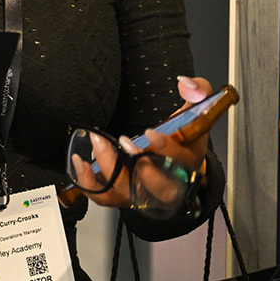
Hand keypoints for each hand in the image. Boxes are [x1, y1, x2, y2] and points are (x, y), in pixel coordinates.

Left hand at [76, 75, 214, 210]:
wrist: (175, 165)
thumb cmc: (184, 139)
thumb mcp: (197, 113)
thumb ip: (198, 90)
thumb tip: (186, 83)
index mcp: (189, 166)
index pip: (181, 164)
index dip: (167, 150)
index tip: (150, 132)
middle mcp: (168, 187)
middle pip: (158, 188)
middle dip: (140, 166)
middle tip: (124, 142)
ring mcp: (144, 195)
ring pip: (127, 192)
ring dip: (109, 168)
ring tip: (98, 141)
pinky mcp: (123, 196)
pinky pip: (104, 197)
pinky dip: (89, 182)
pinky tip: (81, 161)